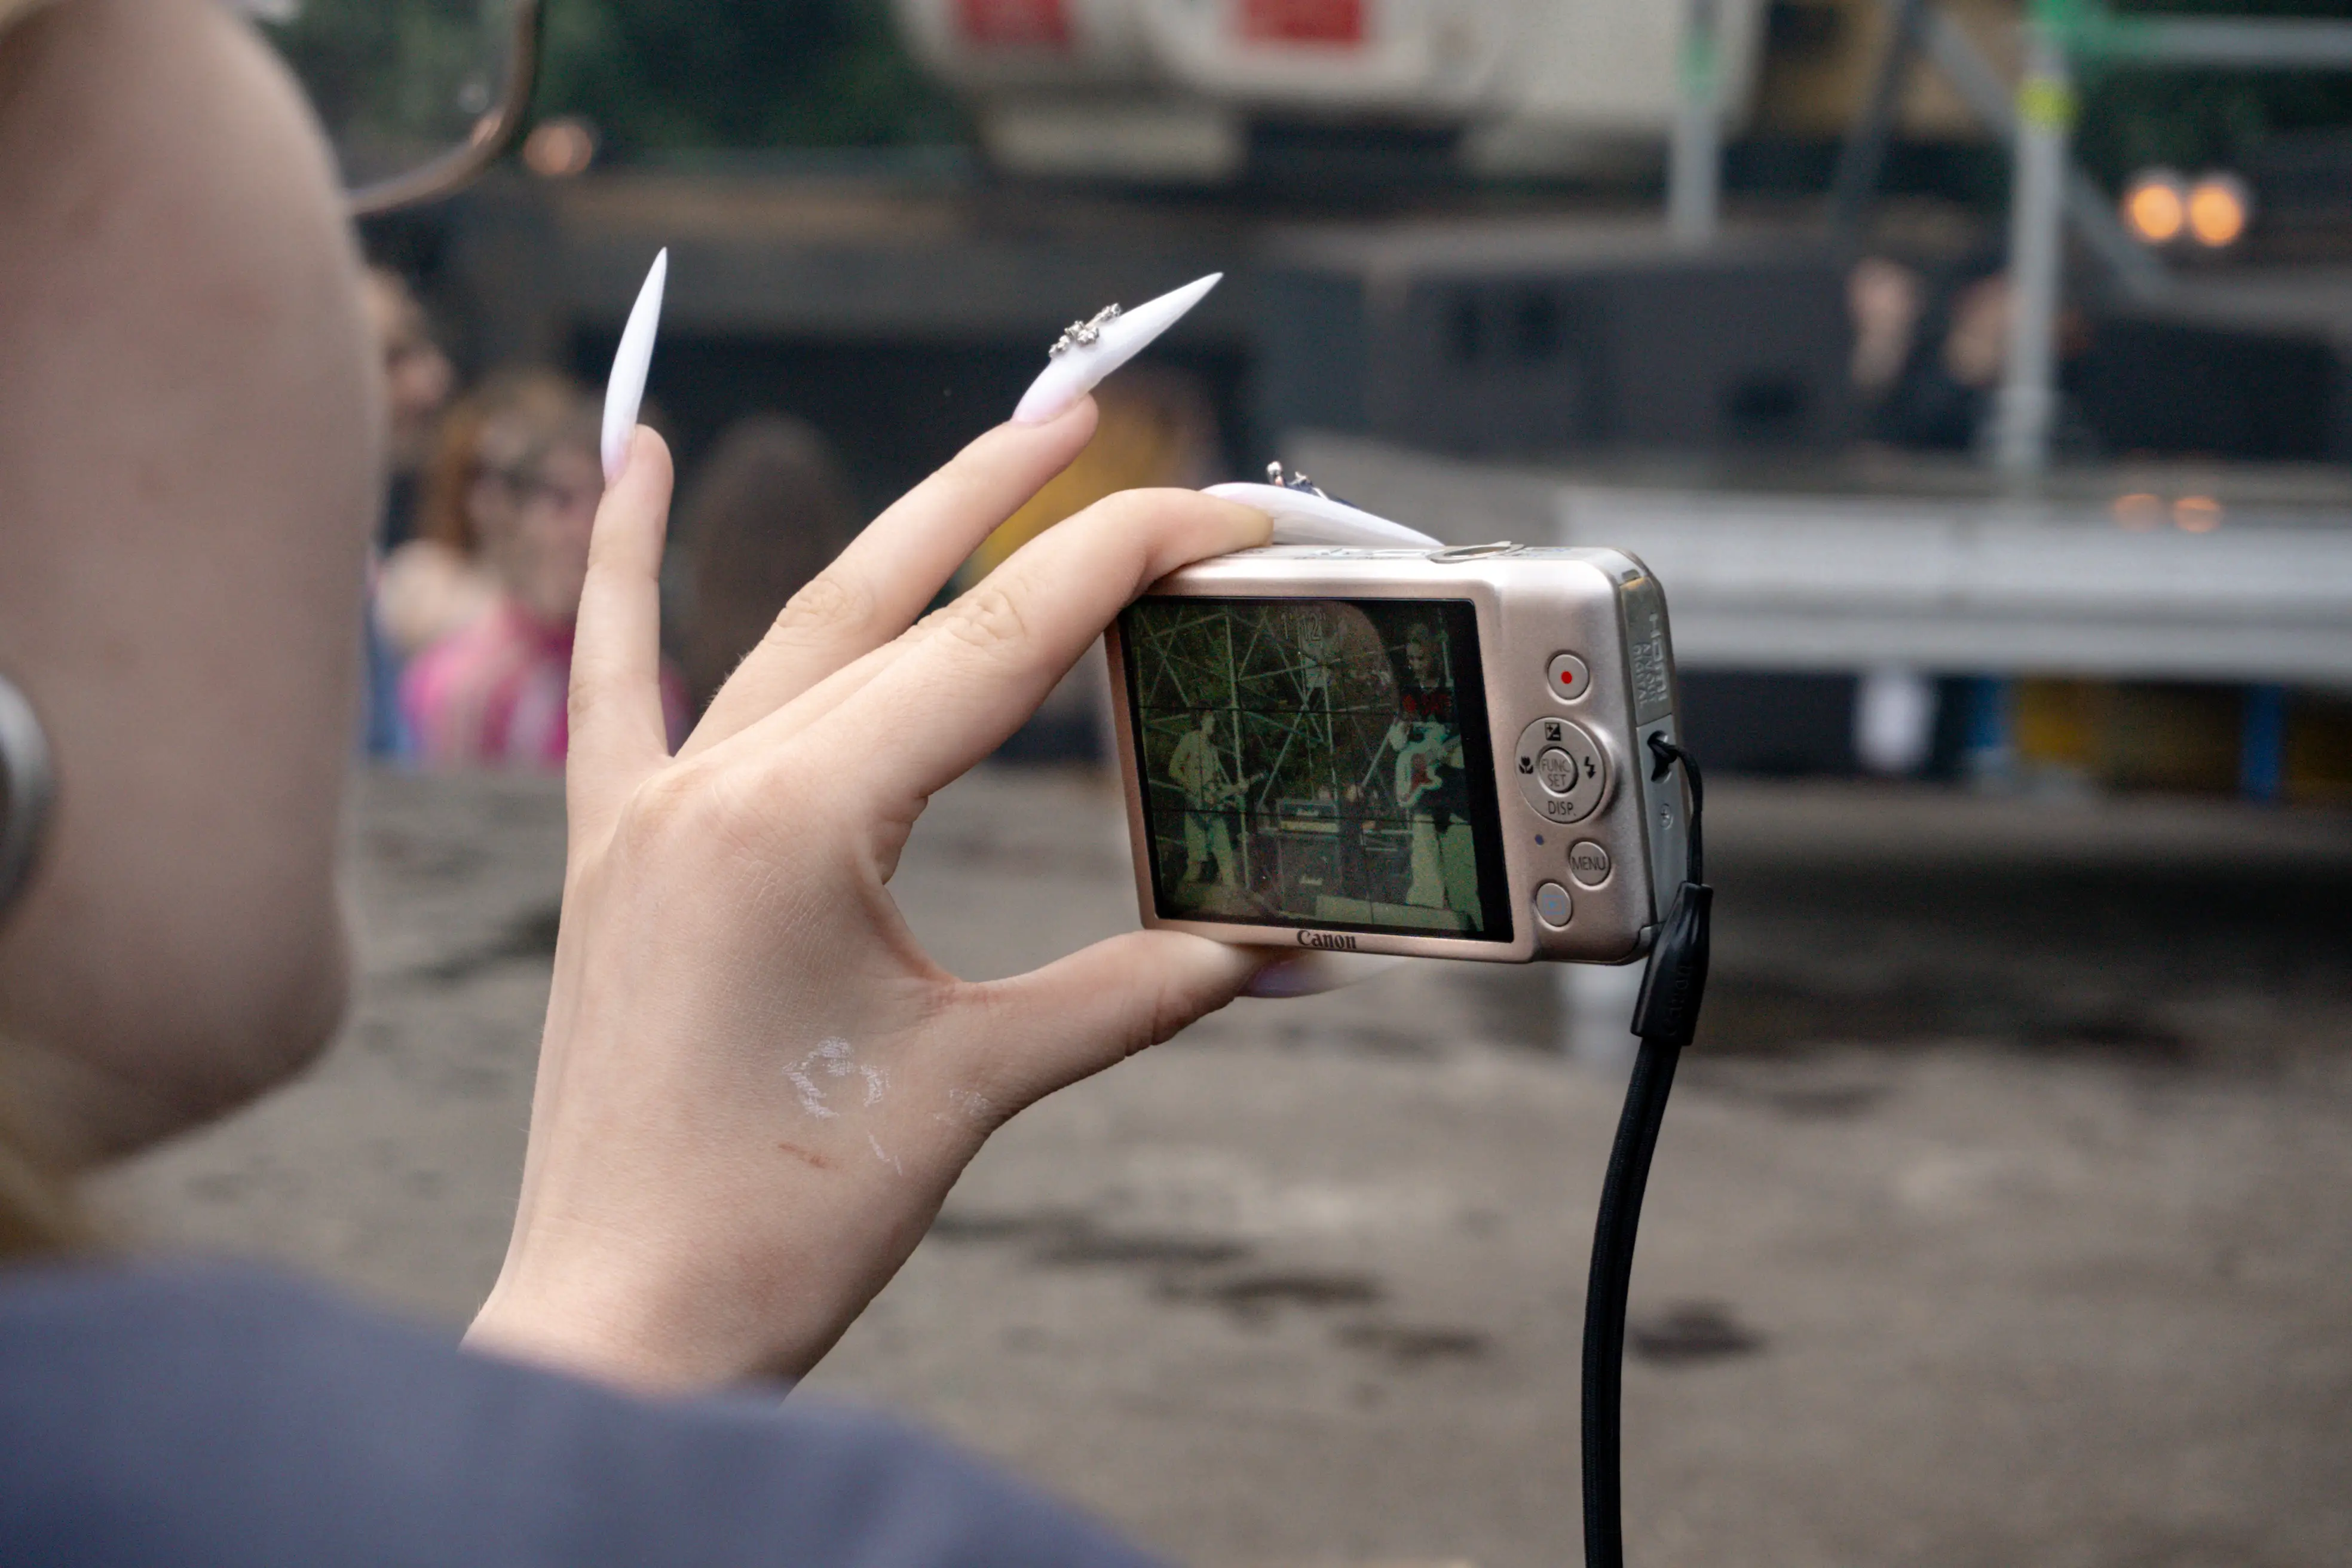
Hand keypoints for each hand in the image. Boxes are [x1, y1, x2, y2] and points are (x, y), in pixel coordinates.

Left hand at [466, 403, 1272, 1389]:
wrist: (622, 1324)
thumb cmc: (784, 1218)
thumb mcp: (976, 1082)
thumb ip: (1138, 994)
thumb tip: (1285, 950)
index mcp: (804, 819)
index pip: (999, 644)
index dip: (1125, 561)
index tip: (1223, 515)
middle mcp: (715, 783)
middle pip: (900, 595)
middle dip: (1018, 496)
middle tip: (1112, 419)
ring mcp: (648, 807)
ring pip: (794, 619)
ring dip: (900, 525)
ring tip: (992, 438)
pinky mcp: (611, 849)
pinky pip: (608, 676)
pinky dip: (618, 565)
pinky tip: (627, 456)